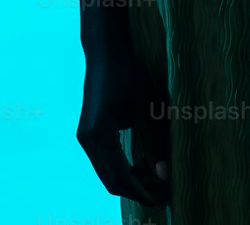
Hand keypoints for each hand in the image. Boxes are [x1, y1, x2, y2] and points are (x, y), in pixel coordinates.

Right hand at [76, 41, 170, 207]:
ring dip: (131, 181)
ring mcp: (85, 137)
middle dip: (138, 191)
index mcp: (99, 134)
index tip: (164, 199)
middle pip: (111, 180)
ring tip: (158, 183)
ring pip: (107, 173)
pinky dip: (124, 169)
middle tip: (164, 195)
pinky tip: (143, 167)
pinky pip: (105, 161)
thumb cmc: (128, 72)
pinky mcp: (89, 133)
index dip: (142, 192)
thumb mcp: (146, 105)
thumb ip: (153, 141)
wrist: (105, 51)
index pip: (121, 177)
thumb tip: (164, 174)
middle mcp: (87, 140)